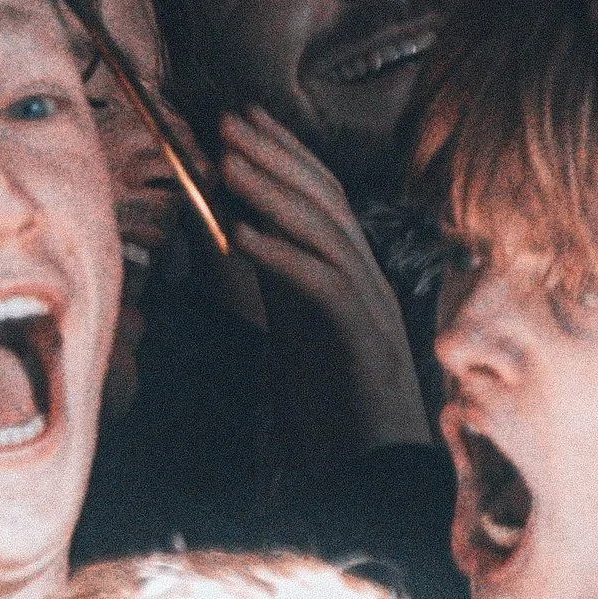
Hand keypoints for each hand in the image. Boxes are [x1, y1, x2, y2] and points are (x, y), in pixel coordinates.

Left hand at [221, 107, 429, 454]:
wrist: (371, 480)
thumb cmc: (332, 414)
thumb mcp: (296, 334)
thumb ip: (278, 285)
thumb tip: (241, 232)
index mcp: (353, 277)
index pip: (322, 198)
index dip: (284, 154)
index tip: (241, 118)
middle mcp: (368, 282)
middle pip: (326, 201)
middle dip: (275, 156)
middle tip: (225, 121)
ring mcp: (372, 308)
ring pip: (325, 232)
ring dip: (271, 192)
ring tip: (225, 162)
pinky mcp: (365, 341)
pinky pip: (322, 285)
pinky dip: (280, 255)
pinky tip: (240, 235)